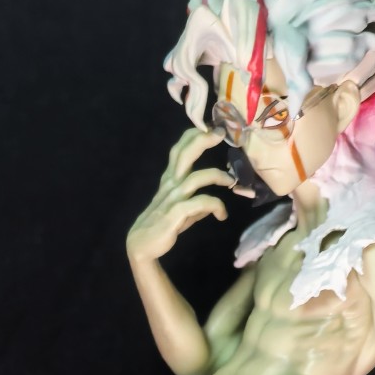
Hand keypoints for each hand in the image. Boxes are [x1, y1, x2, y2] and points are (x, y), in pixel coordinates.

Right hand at [126, 127, 234, 264]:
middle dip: (202, 140)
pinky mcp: (175, 213)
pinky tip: (222, 215)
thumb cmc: (164, 226)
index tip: (212, 127)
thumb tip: (214, 202)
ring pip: (195, 178)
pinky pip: (200, 203)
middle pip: (184, 154)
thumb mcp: (183, 210)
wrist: (143, 247)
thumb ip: (197, 202)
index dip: (194, 136)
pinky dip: (215, 206)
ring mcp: (172, 198)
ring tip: (231, 182)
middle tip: (221, 133)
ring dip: (217, 176)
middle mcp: (170, 184)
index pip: (179, 150)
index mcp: (170, 179)